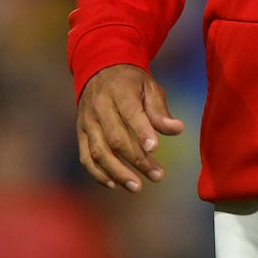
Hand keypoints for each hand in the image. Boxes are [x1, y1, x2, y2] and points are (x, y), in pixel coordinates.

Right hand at [76, 64, 185, 191]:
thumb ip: (160, 110)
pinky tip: (115, 184)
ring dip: (117, 172)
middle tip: (157, 175)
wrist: (100, 71)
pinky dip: (98, 173)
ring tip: (137, 187)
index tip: (155, 149)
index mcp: (120, 91)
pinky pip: (86, 157)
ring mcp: (87, 122)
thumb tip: (177, 129)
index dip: (142, 132)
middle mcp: (100, 107)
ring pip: (98, 151)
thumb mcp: (149, 87)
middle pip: (115, 137)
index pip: (130, 113)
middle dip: (137, 159)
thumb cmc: (131, 83)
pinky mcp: (81, 133)